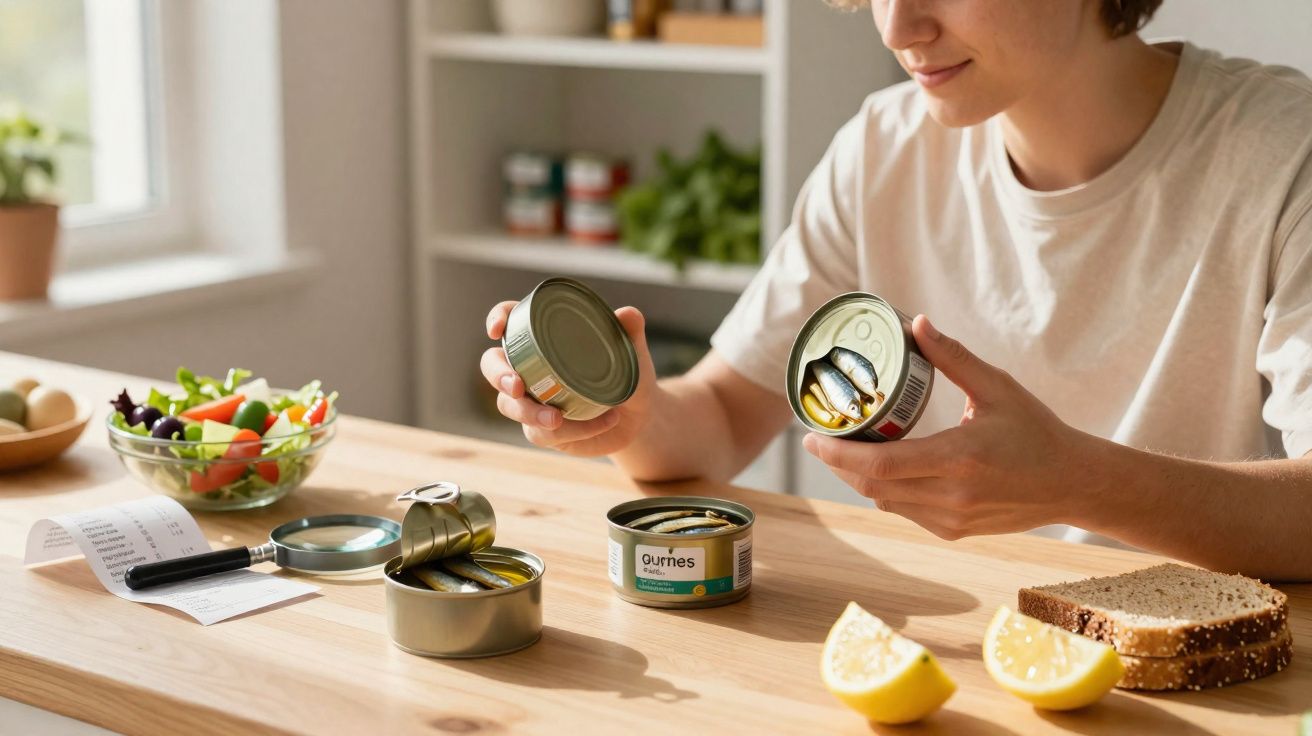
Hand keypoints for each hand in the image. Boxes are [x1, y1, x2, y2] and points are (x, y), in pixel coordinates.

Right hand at [481, 301, 656, 456]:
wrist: (638, 416)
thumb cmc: (627, 375)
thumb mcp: (632, 353)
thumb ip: (630, 332)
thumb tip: (628, 313)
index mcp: (543, 338)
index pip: (510, 321)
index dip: (497, 319)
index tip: (496, 331)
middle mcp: (529, 367)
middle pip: (492, 366)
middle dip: (499, 375)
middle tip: (518, 386)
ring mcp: (531, 400)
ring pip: (509, 405)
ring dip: (529, 413)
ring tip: (558, 418)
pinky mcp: (541, 429)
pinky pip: (542, 432)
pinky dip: (572, 430)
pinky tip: (604, 422)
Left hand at [802, 315, 1098, 539]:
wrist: (1073, 483)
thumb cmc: (1037, 432)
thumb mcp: (998, 388)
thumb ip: (954, 358)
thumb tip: (917, 322)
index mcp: (958, 458)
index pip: (877, 464)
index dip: (837, 454)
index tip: (811, 436)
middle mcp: (950, 495)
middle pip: (871, 485)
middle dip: (837, 464)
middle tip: (818, 439)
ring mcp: (951, 519)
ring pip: (883, 501)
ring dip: (858, 478)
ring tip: (843, 449)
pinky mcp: (954, 531)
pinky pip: (904, 511)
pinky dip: (885, 490)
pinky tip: (879, 467)